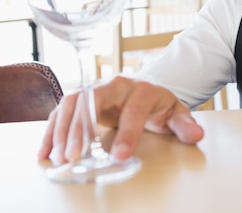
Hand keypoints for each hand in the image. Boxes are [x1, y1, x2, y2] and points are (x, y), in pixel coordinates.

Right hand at [38, 76, 204, 162]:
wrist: (146, 90)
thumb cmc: (159, 104)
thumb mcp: (176, 113)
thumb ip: (184, 124)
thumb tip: (196, 134)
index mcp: (141, 89)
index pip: (133, 109)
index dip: (126, 132)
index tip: (118, 156)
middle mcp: (115, 85)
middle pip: (93, 100)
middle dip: (82, 128)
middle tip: (75, 156)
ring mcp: (96, 90)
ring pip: (73, 103)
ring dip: (62, 129)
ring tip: (59, 157)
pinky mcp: (82, 99)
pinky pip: (62, 110)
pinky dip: (51, 129)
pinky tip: (45, 150)